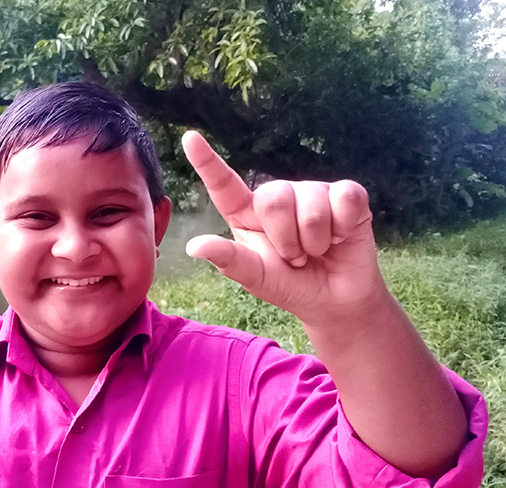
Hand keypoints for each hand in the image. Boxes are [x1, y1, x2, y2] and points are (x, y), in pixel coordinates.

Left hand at [181, 131, 386, 328]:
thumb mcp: (256, 277)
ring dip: (316, 241)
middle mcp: (278, 196)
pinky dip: (344, 227)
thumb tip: (194, 247)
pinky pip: (344, 199)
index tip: (190, 138)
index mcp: (246, 214)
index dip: (207, 161)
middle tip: (296, 258)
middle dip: (287, 240)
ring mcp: (312, 192)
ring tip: (317, 250)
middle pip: (274, 200)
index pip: (223, 185)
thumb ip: (229, 260)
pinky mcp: (346, 194)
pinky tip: (341, 236)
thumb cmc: (289, 284)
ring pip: (312, 206)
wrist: (334, 299)